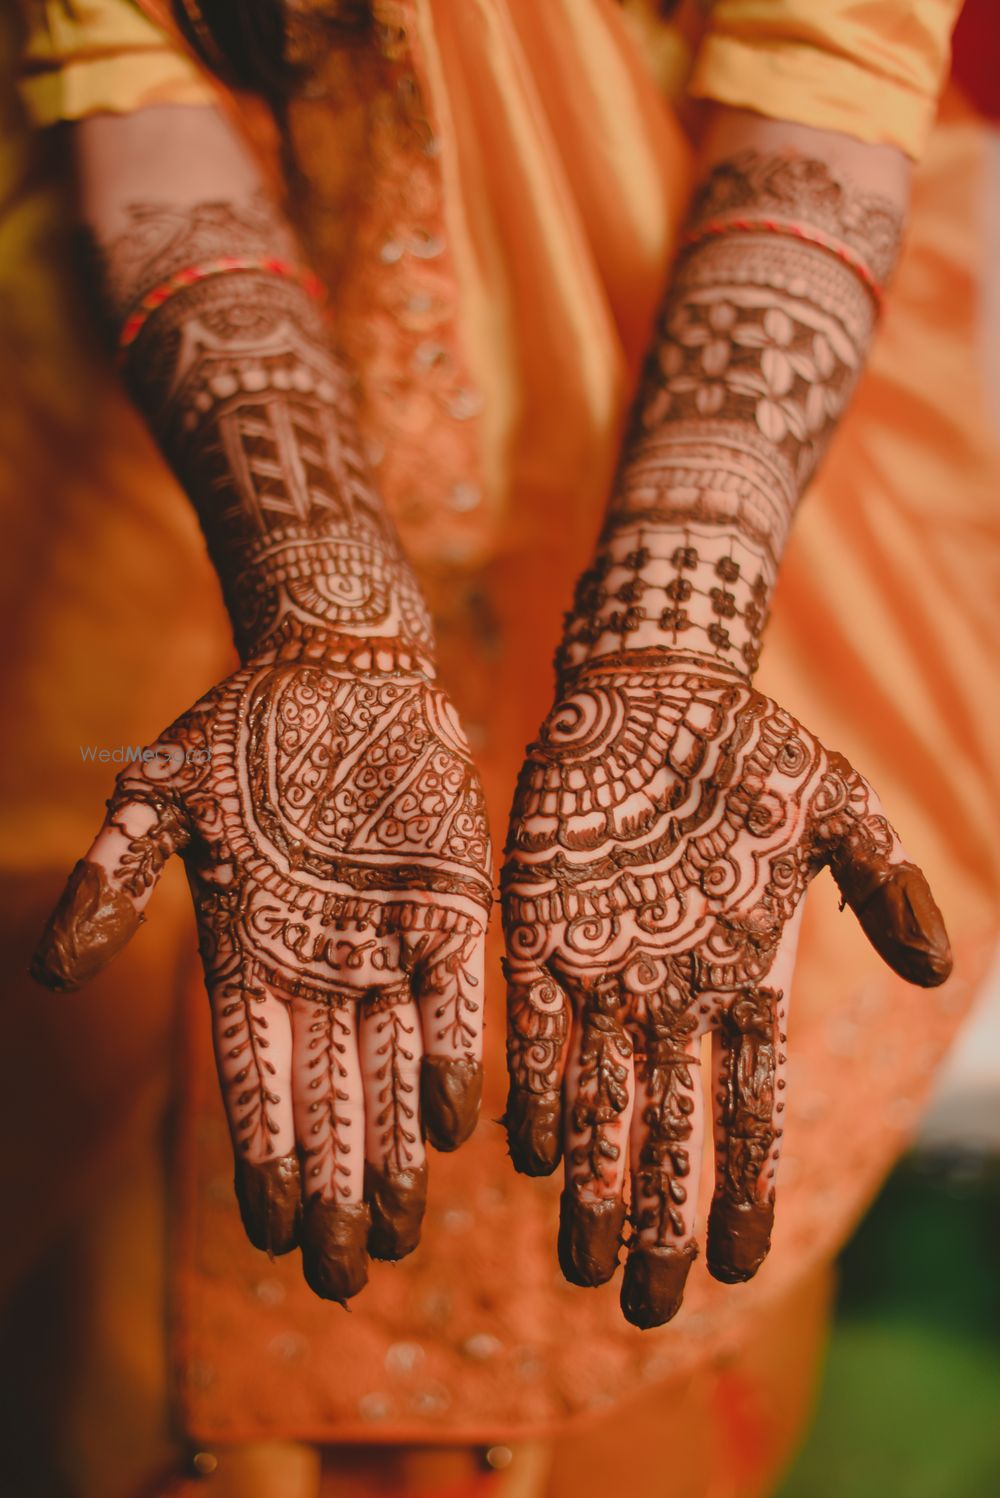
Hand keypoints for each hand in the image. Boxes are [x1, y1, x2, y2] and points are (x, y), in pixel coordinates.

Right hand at [32, 652, 492, 1302]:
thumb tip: (52, 977)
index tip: (272, 1232)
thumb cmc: (240, 731)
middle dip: (337, 1185)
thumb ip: (112, 881)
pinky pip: (455, 992)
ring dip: (395, 1149)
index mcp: (248, 949)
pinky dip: (452, 1053)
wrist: (340, 666)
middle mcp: (323, 960)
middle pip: (330, 1094)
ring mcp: (390, 935)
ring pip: (393, 1063)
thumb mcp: (157, 798)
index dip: (263, 1152)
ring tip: (397, 1234)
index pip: (255, 1073)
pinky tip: (452, 1124)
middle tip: (345, 1276)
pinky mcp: (451, 899)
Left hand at [501, 655, 949, 1327]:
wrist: (655, 692)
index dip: (743, 1188)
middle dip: (657, 1217)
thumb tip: (938, 973)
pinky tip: (525, 1151)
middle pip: (664, 1129)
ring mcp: (602, 967)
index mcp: (745, 979)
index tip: (741, 1270)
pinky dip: (530, 1087)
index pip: (748, 1108)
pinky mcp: (537, 930)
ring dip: (588, 1181)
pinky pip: (532, 1025)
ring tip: (582, 1264)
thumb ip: (887, 888)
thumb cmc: (751, 752)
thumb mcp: (840, 812)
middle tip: (645, 1306)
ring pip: (594, 1096)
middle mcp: (671, 993)